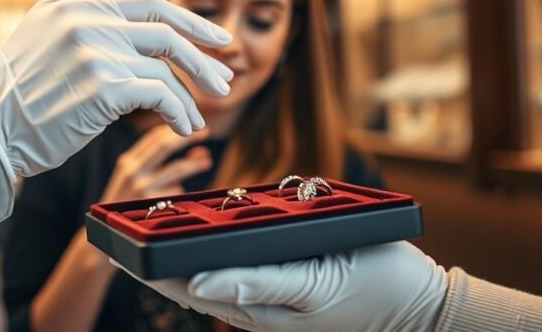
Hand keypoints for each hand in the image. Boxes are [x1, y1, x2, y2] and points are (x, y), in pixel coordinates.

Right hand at [0, 0, 233, 177]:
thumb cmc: (17, 81)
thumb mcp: (38, 22)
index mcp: (81, 8)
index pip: (152, 4)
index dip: (192, 21)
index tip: (219, 39)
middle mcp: (91, 26)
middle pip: (168, 35)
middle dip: (204, 60)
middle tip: (226, 82)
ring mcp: (97, 56)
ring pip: (166, 72)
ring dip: (189, 99)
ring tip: (198, 119)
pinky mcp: (104, 90)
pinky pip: (160, 95)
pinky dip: (179, 112)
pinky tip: (184, 126)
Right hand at [101, 124, 212, 202]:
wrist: (107, 229)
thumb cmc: (125, 200)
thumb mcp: (136, 177)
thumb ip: (162, 163)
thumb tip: (199, 152)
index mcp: (127, 162)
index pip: (153, 136)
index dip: (175, 128)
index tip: (192, 125)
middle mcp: (133, 172)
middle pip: (165, 146)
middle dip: (188, 137)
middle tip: (205, 132)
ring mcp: (143, 188)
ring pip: (177, 169)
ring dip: (195, 163)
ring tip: (206, 161)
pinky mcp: (153, 205)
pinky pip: (176, 193)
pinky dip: (182, 191)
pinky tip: (182, 197)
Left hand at [131, 242, 448, 331]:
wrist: (425, 303)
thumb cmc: (377, 288)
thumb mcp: (317, 282)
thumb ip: (259, 281)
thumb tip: (199, 282)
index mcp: (260, 308)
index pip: (189, 287)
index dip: (151, 268)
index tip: (116, 247)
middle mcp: (262, 306)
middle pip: (196, 281)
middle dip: (158, 261)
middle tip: (122, 234)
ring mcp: (278, 298)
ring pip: (219, 275)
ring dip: (186, 255)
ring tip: (153, 233)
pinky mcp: (295, 285)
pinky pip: (248, 270)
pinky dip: (221, 253)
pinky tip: (212, 239)